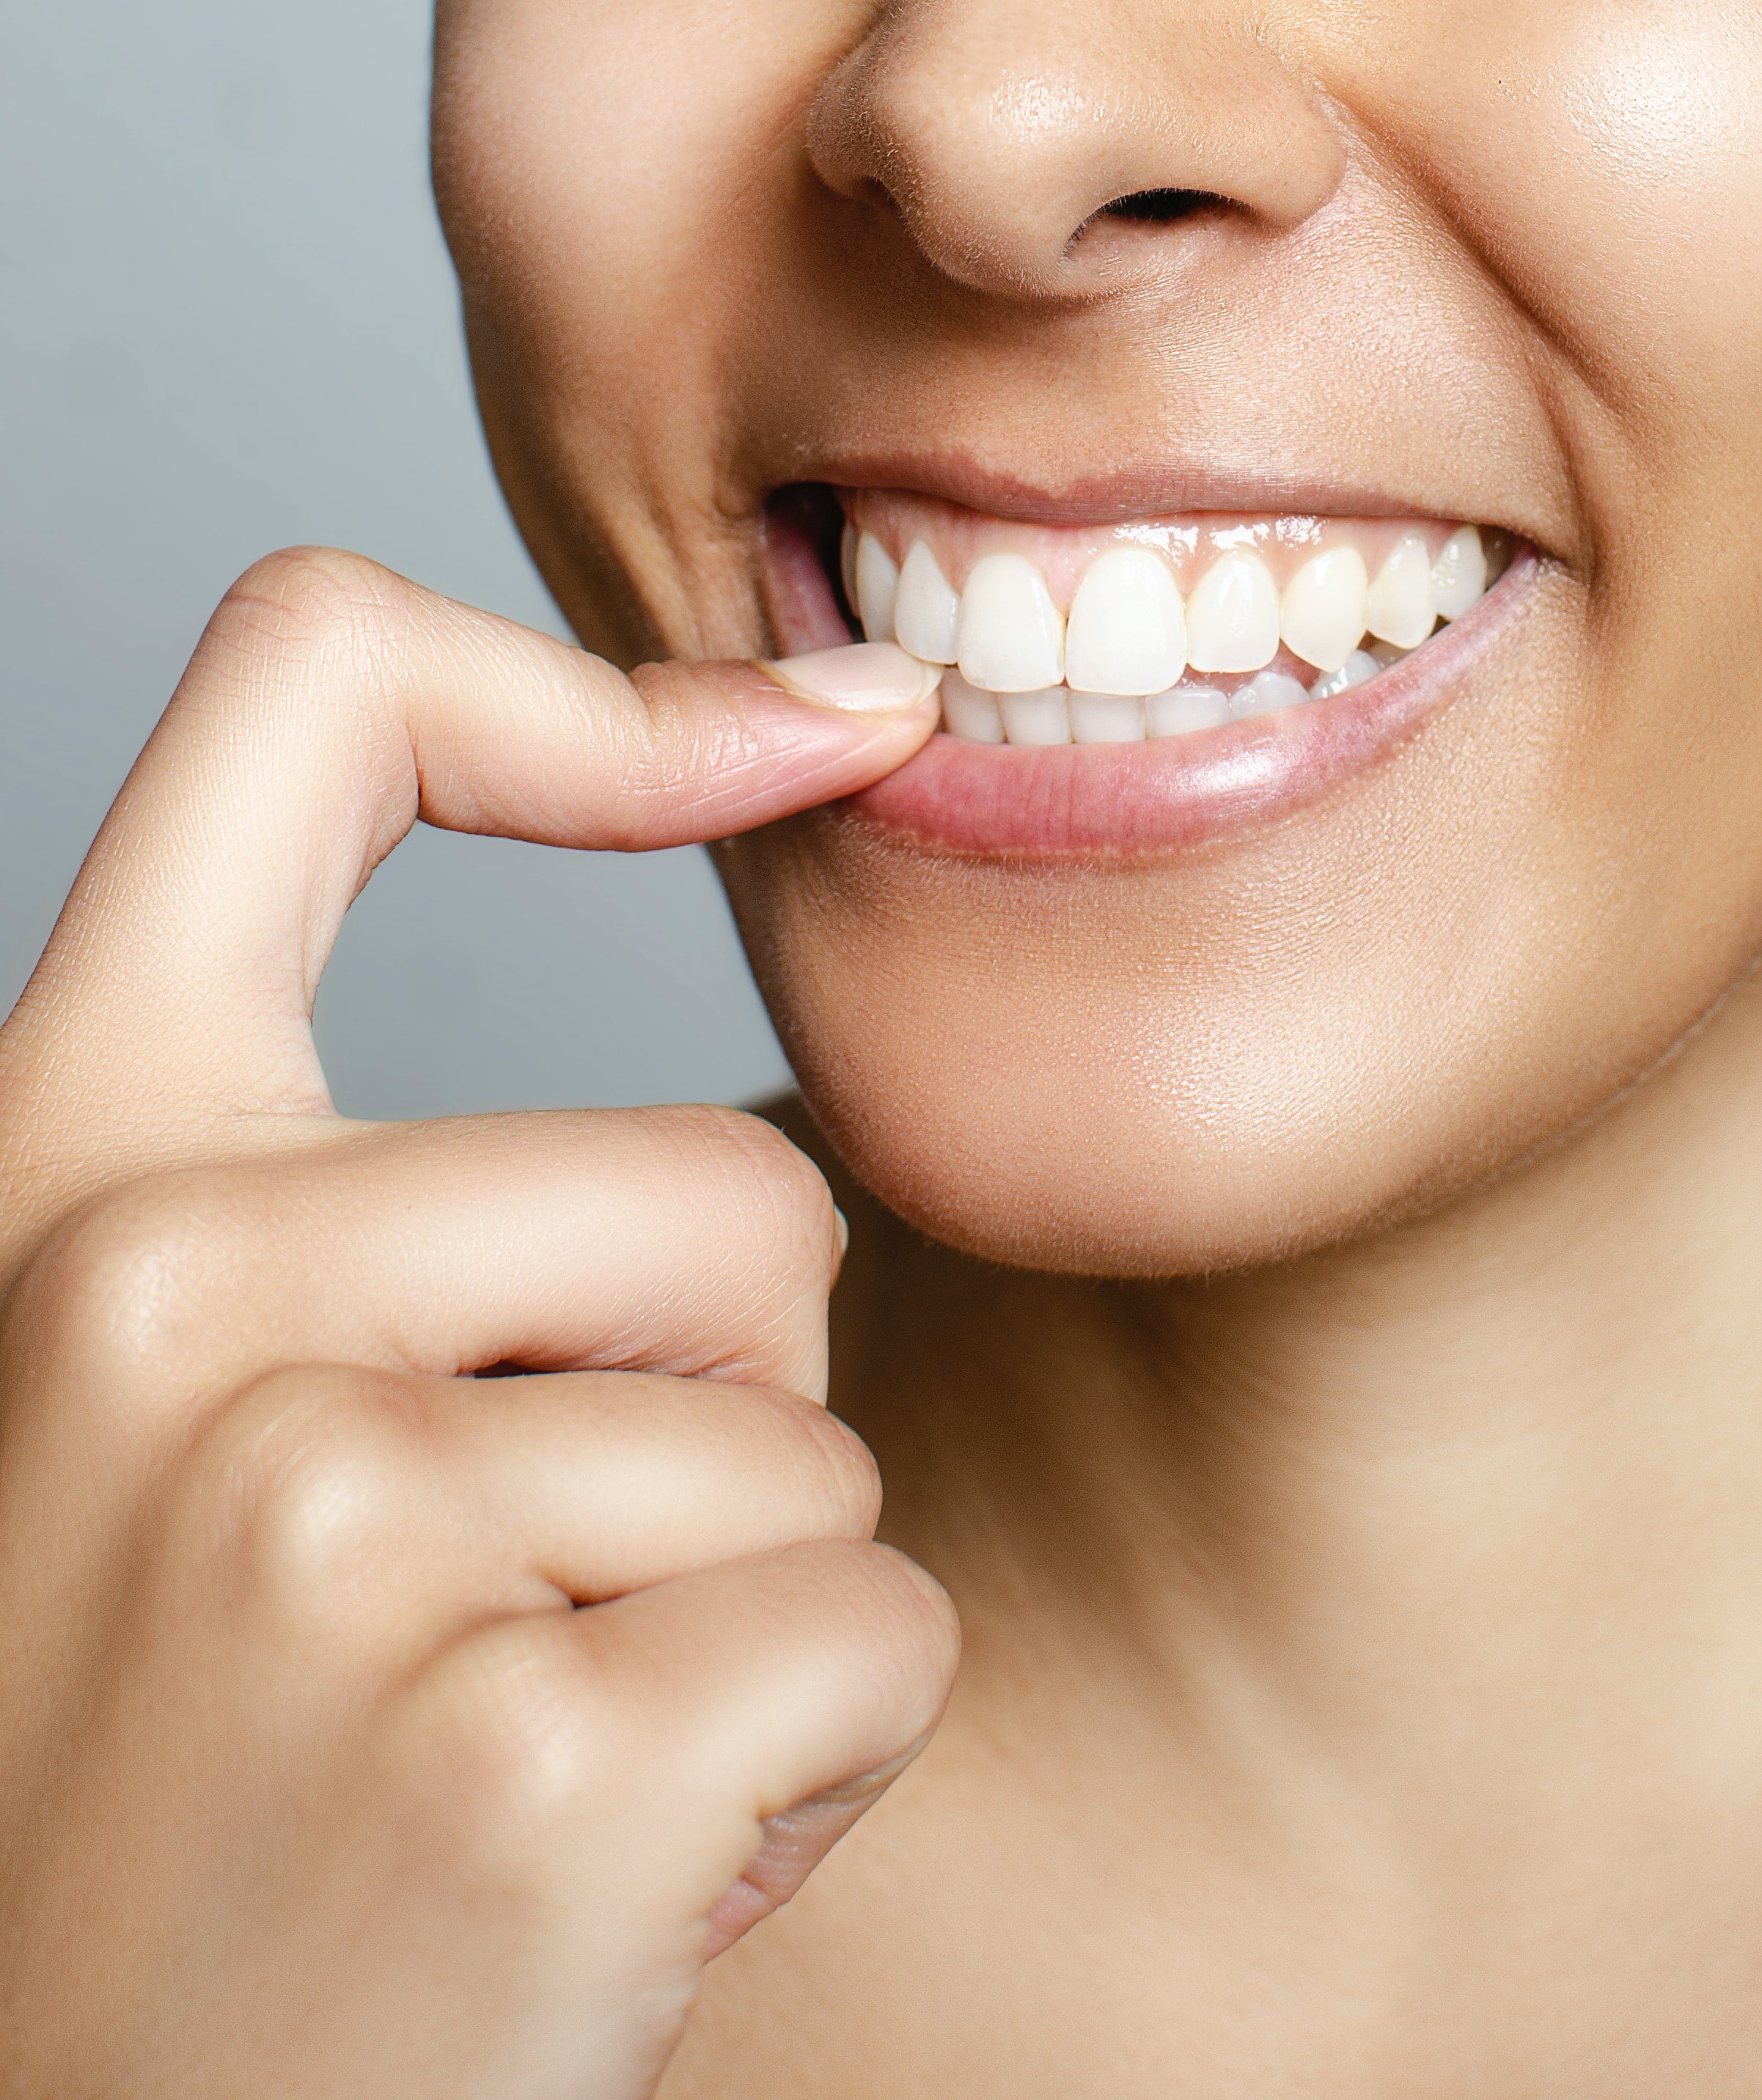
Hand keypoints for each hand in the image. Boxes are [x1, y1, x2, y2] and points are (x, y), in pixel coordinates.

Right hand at [0, 550, 953, 2099]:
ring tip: (502, 1764)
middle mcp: (152, 1296)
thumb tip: (788, 771)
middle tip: (487, 1635)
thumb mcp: (171, 1413)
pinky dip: (807, 1773)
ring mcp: (318, 1518)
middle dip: (713, 1413)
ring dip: (734, 1618)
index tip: (830, 721)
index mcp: (63, 1168)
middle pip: (735, 1186)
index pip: (311, 693)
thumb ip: (360, 1185)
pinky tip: (596, 1890)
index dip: (611, 677)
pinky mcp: (512, 1756)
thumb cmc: (185, 1796)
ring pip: (814, 1433)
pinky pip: (874, 1631)